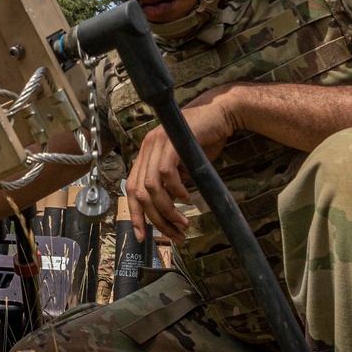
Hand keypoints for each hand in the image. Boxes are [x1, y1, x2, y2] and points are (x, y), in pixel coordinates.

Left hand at [126, 86, 237, 243]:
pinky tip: (187, 198)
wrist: (220, 114)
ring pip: (151, 186)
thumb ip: (171, 185)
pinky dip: (176, 190)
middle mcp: (146, 148)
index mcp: (145, 155)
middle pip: (140, 192)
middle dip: (155, 219)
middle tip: (174, 235)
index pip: (131, 189)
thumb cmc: (203, 141)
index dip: (135, 215)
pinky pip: (166, 172)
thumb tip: (167, 210)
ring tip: (183, 223)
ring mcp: (156, 143)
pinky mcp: (171, 140)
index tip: (142, 236)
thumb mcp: (183, 168)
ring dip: (167, 210)